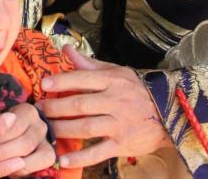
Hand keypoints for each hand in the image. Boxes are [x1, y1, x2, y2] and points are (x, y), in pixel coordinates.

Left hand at [0, 102, 55, 176]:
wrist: (16, 137)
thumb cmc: (0, 128)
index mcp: (27, 111)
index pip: (14, 125)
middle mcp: (41, 124)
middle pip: (24, 143)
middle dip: (0, 153)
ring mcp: (47, 140)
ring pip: (31, 155)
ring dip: (8, 163)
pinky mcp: (49, 154)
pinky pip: (39, 165)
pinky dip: (22, 170)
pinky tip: (6, 172)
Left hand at [36, 45, 171, 168]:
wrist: (169, 113)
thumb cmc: (136, 90)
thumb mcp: (116, 72)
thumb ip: (88, 64)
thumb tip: (66, 49)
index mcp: (112, 81)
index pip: (83, 78)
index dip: (62, 81)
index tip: (44, 84)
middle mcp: (115, 101)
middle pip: (79, 105)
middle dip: (55, 107)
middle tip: (38, 110)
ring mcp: (119, 124)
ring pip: (85, 127)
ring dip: (62, 129)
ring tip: (45, 130)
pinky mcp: (123, 144)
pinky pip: (98, 152)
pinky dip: (81, 157)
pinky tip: (63, 159)